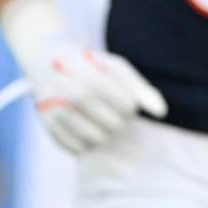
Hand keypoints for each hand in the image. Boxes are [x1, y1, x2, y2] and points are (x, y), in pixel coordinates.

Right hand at [0, 0, 165, 153]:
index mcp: (90, 76)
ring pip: (95, 141)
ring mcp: (55, 112)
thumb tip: (161, 112)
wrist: (46, 59)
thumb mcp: (115, 66)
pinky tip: (88, 128)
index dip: (131, 107)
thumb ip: (139, 88)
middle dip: (120, 121)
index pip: (125, 105)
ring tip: (102, 120)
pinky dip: (87, 144)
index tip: (127, 102)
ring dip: (106, 134)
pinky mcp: (47, 127)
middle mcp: (69, 95)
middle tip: (114, 112)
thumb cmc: (89, 64)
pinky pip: (76, 149)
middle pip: (112, 125)